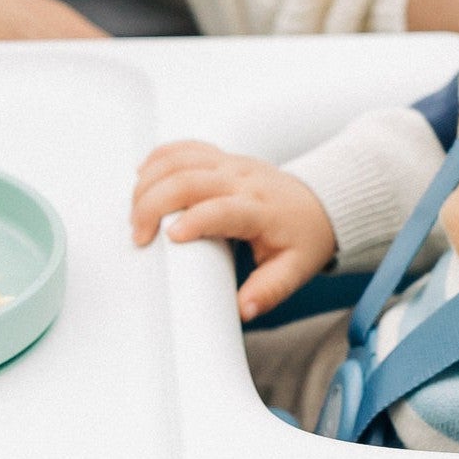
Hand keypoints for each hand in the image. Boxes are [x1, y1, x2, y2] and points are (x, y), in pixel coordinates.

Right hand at [130, 143, 336, 320]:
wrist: (322, 203)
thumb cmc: (304, 237)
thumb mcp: (294, 271)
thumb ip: (268, 291)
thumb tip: (243, 310)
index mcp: (261, 209)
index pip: (223, 208)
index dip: (194, 220)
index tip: (169, 238)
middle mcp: (243, 181)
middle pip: (190, 179)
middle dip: (154, 203)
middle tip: (139, 235)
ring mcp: (231, 164)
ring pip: (181, 159)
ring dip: (150, 182)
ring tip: (135, 213)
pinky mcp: (222, 157)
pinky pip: (185, 148)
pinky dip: (159, 158)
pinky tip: (142, 177)